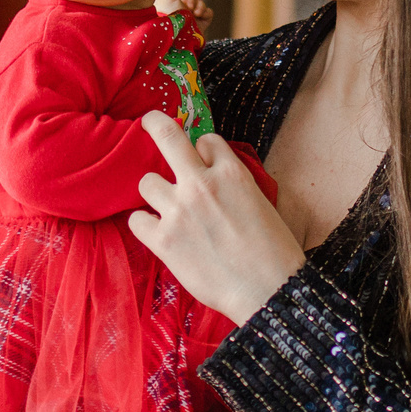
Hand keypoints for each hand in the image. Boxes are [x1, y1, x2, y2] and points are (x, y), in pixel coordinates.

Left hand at [129, 111, 305, 323]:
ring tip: (168, 210)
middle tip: (148, 121)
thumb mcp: (261, 203)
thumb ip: (233, 185)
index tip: (203, 162)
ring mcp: (179, 211)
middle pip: (167, 136)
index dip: (204, 152)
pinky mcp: (163, 240)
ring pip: (147, 181)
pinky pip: (136, 219)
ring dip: (156, 193)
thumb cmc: (274, 252)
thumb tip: (214, 177)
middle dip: (155, 123)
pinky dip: (145, 225)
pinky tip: (158, 233)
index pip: (206, 141)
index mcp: (232, 173)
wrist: (268, 290)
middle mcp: (201, 184)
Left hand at [158, 0, 214, 30]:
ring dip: (197, 6)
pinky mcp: (202, 23)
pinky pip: (209, 12)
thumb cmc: (169, 15)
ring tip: (192, 13)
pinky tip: (198, 17)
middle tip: (185, 4)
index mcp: (169, 3)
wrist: (179, 35)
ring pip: (200, 3)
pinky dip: (205, 13)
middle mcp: (180, 10)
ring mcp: (191, 17)